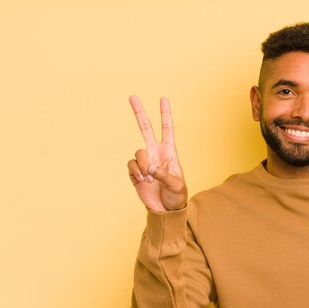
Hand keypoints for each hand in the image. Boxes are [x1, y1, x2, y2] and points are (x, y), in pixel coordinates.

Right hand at [127, 96, 187, 211]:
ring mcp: (144, 161)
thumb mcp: (177, 185)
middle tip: (132, 96)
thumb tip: (150, 168)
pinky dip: (137, 172)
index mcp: (169, 152)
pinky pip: (131, 165)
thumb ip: (165, 175)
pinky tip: (144, 180)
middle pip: (146, 128)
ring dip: (143, 165)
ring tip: (150, 178)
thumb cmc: (176, 196)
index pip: (167, 129)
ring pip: (138, 152)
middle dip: (139, 113)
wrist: (165, 210)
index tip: (163, 99)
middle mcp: (155, 153)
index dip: (165, 114)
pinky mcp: (135, 172)